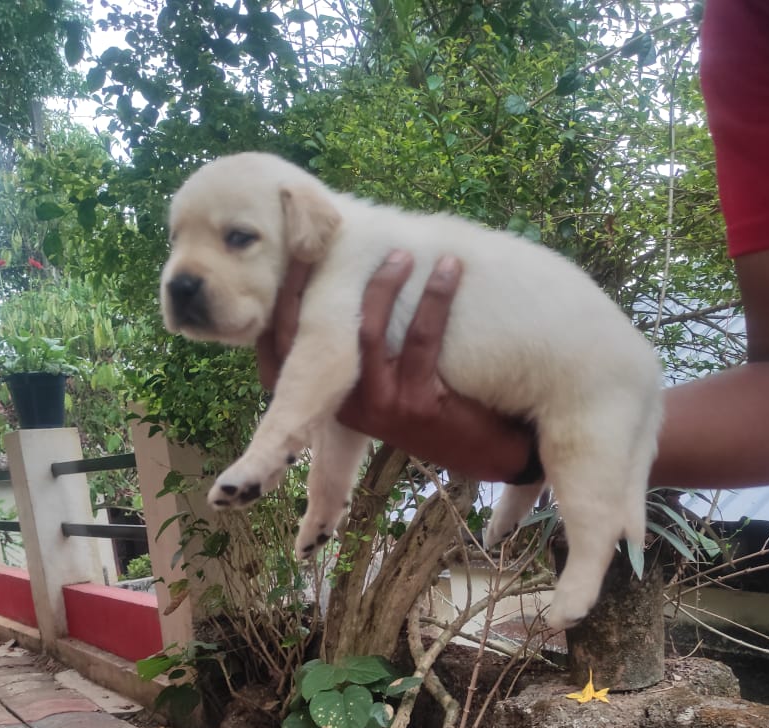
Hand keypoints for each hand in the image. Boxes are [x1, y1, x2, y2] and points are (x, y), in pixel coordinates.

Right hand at [258, 251, 536, 483]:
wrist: (484, 452)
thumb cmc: (436, 404)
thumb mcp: (388, 383)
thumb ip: (366, 349)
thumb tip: (356, 273)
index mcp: (332, 400)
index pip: (285, 351)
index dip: (284, 301)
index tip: (294, 253)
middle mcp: (347, 407)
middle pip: (317, 337)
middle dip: (318, 282)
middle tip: (331, 235)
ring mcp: (381, 409)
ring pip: (368, 333)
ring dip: (386, 284)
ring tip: (404, 253)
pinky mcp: (417, 407)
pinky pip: (420, 340)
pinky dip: (436, 298)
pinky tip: (450, 270)